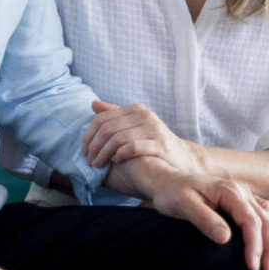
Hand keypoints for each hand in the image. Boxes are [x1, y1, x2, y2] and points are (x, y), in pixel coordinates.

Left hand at [84, 100, 202, 175]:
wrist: (184, 160)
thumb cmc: (155, 144)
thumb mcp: (136, 127)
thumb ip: (115, 115)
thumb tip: (93, 104)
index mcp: (136, 110)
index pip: (102, 118)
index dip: (89, 135)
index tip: (84, 150)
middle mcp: (145, 116)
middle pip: (107, 128)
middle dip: (94, 146)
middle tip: (89, 161)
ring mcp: (154, 129)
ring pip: (117, 138)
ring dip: (103, 154)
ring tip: (98, 165)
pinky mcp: (161, 144)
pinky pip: (133, 147)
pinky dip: (120, 154)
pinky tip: (115, 161)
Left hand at [116, 158, 268, 269]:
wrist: (166, 180)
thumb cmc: (171, 193)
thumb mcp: (183, 205)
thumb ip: (204, 219)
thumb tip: (225, 238)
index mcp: (229, 191)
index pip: (250, 221)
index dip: (255, 245)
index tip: (253, 267)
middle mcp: (240, 192)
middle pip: (266, 223)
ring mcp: (242, 197)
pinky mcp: (240, 204)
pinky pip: (263, 220)